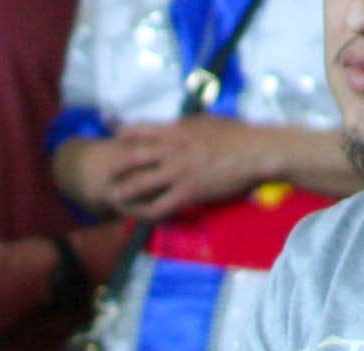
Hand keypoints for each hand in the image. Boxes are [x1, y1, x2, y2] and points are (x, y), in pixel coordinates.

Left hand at [97, 116, 275, 220]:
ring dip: (124, 193)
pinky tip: (141, 216)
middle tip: (108, 174)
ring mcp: (178, 172)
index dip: (125, 132)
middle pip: (133, 158)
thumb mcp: (207, 122)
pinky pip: (160, 206)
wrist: (256, 151)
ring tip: (114, 199)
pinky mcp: (188, 192)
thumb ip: (188, 126)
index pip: (141, 128)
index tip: (116, 136)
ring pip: (140, 184)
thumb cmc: (237, 135)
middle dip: (117, 167)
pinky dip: (146, 212)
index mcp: (177, 129)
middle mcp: (172, 149)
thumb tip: (180, 124)